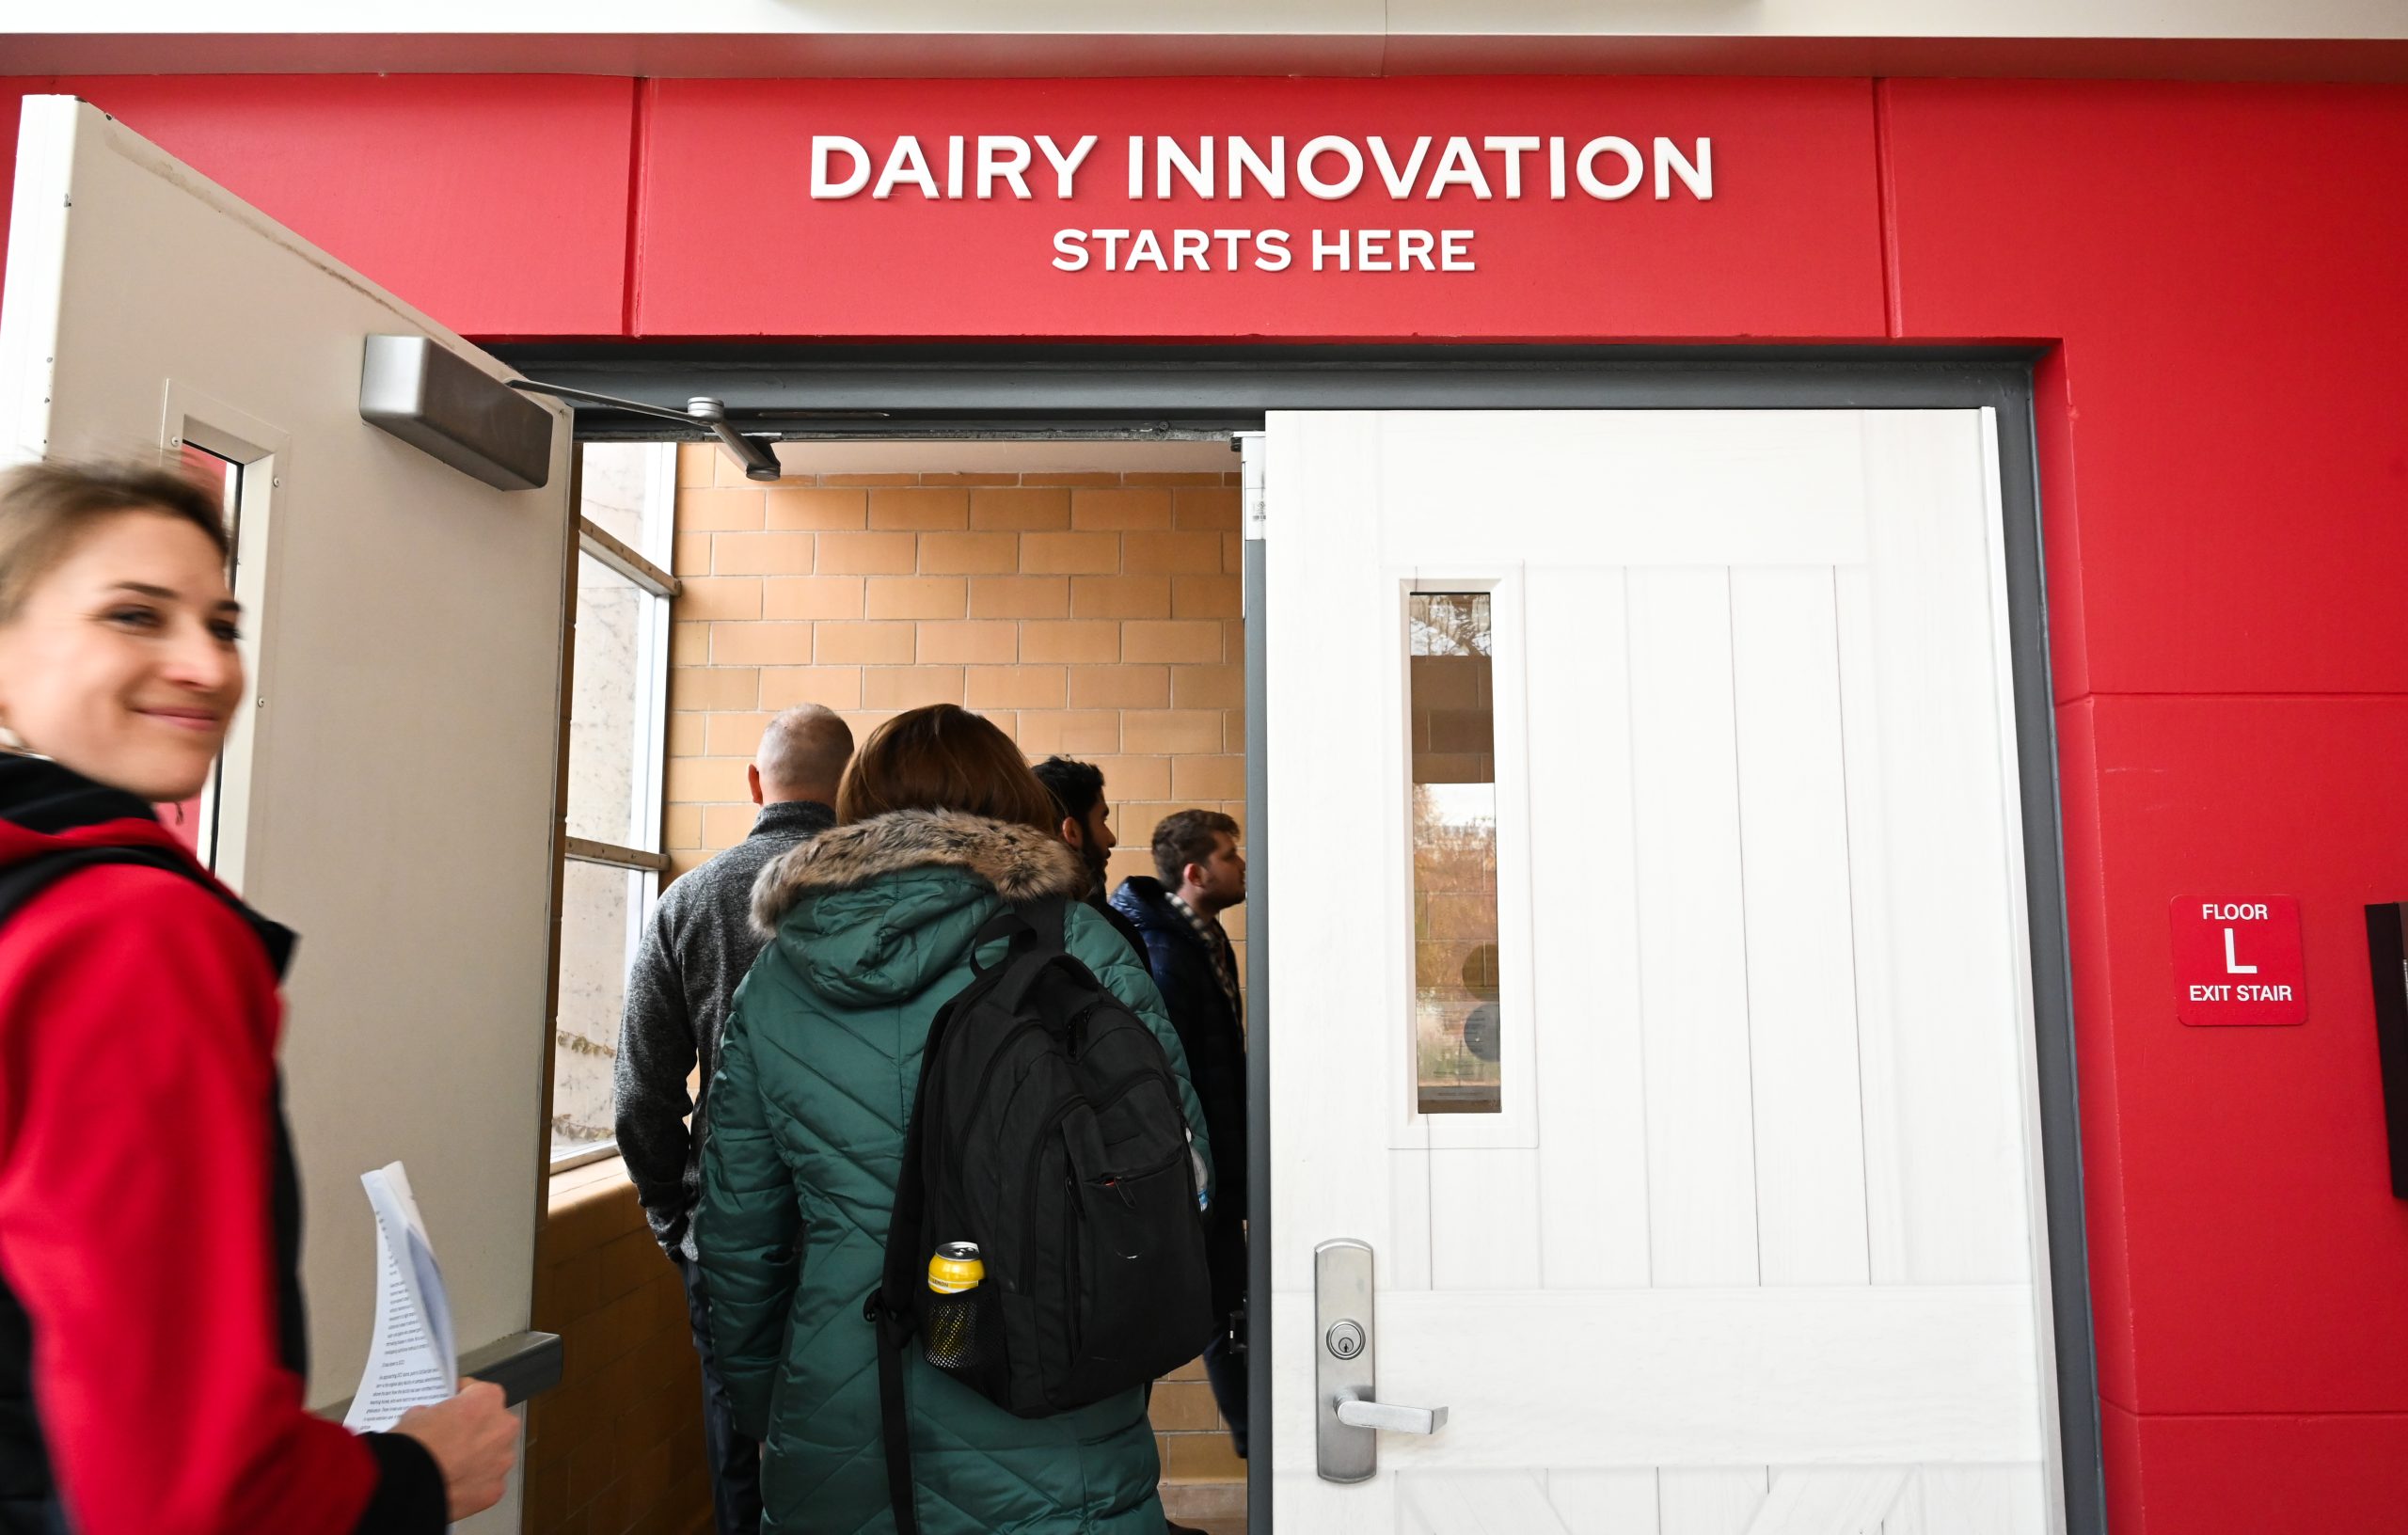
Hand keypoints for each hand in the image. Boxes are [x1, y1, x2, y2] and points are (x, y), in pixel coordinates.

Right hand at [393, 1379, 517, 1518]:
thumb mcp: (416, 1414)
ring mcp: (502, 1460)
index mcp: (486, 1401)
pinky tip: (455, 1483)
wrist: (406, 1484)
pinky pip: (488, 1481)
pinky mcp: (495, 1489)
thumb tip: (429, 1419)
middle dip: (476, 1429)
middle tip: (453, 1437)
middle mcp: (502, 1427)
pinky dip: (474, 1483)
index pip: (480, 1391)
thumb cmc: (412, 1446)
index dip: (464, 1397)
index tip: (455, 1403)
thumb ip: (433, 1413)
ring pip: (495, 1454)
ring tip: (453, 1464)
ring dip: (479, 1457)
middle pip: (494, 1423)